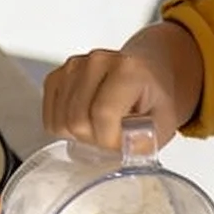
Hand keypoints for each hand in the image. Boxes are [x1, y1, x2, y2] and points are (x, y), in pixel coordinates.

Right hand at [41, 45, 179, 148]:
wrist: (148, 74)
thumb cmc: (153, 100)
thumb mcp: (163, 124)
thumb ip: (145, 140)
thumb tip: (126, 152)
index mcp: (127, 70)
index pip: (102, 114)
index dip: (109, 139)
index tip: (122, 143)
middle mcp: (97, 61)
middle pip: (76, 120)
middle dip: (94, 139)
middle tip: (112, 135)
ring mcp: (73, 66)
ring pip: (60, 121)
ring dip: (79, 135)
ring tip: (100, 126)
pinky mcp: (57, 76)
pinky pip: (49, 117)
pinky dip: (64, 129)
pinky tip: (84, 121)